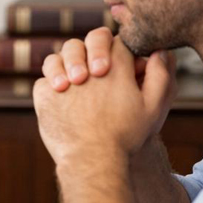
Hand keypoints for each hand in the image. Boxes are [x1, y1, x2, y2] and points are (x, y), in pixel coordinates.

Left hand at [33, 37, 175, 166]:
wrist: (93, 161)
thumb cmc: (126, 137)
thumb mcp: (153, 107)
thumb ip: (160, 76)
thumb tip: (158, 52)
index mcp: (115, 66)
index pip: (116, 41)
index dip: (120, 49)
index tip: (122, 64)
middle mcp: (86, 68)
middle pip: (85, 42)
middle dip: (93, 51)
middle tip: (98, 72)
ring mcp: (62, 80)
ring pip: (58, 58)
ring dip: (65, 65)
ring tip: (73, 83)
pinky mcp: (44, 95)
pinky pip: (43, 82)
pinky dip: (51, 86)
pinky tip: (62, 99)